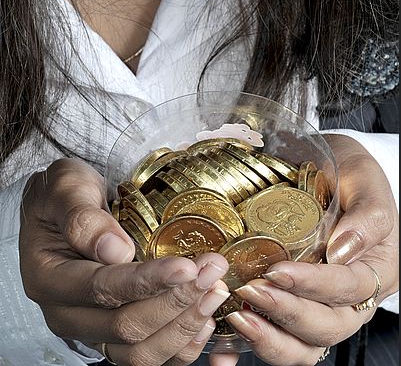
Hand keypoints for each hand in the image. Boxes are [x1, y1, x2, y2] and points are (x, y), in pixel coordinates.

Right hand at [19, 158, 230, 365]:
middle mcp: (67, 314)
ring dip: (184, 325)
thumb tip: (115, 250)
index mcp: (49, 278)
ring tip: (214, 291)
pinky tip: (206, 320)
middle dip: (176, 301)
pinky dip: (182, 346)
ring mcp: (92, 330)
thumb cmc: (66, 193)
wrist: (65, 206)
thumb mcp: (66, 187)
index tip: (186, 266)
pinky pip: (150, 357)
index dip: (147, 282)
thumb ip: (82, 216)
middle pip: (125, 328)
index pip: (102, 290)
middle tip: (211, 270)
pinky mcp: (115, 335)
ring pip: (139, 352)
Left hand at [223, 135, 398, 364]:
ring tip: (238, 318)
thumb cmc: (353, 175)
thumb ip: (366, 215)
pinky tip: (223, 351)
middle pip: (326, 328)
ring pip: (304, 347)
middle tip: (253, 291)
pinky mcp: (296, 309)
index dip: (314, 285)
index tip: (279, 270)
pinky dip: (251, 349)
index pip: (348, 289)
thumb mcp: (366, 181)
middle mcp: (352, 300)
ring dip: (270, 340)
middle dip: (287, 313)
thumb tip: (341, 251)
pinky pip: (280, 342)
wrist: (335, 170)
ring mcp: (323, 308)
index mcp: (376, 271)